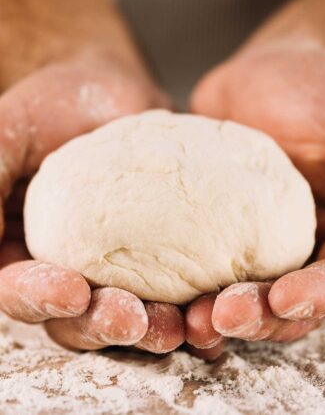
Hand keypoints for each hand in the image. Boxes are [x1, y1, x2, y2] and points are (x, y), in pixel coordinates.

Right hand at [0, 47, 188, 353]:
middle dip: (102, 325)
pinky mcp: (164, 255)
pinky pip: (176, 289)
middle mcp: (71, 265)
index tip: (70, 290)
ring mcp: (121, 264)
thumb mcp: (11, 129)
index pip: (20, 290)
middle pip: (77, 318)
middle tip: (133, 319)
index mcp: (25, 248)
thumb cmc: (58, 102)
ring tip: (177, 325)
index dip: (39, 298)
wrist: (116, 89)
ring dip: (151, 328)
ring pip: (129, 315)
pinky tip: (210, 308)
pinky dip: (191, 305)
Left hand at [187, 37, 324, 349]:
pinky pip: (201, 263)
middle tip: (220, 317)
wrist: (268, 70)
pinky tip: (160, 289)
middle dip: (259, 316)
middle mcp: (307, 246)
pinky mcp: (216, 229)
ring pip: (244, 293)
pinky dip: (185, 283)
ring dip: (217, 312)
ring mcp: (259, 241)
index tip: (283, 298)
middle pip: (290, 301)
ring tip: (187, 318)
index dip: (320, 296)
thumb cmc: (321, 87)